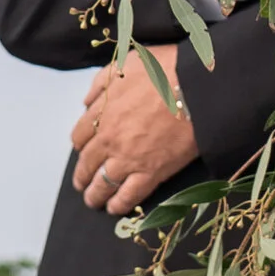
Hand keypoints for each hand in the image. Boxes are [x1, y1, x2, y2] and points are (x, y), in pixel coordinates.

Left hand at [72, 46, 193, 217]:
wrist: (195, 86)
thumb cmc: (163, 71)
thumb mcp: (123, 65)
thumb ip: (100, 84)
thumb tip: (87, 102)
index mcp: (101, 113)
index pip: (79, 137)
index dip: (81, 147)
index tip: (84, 151)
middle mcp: (109, 139)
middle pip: (87, 164)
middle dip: (83, 176)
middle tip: (82, 183)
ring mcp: (129, 158)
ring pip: (103, 184)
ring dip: (95, 195)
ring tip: (93, 201)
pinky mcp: (151, 172)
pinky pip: (129, 195)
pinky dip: (119, 205)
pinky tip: (114, 209)